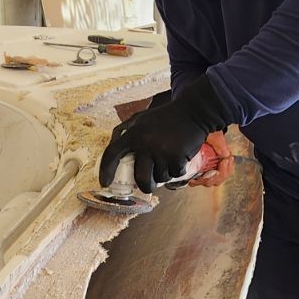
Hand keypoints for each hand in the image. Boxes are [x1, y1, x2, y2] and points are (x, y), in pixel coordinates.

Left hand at [99, 74, 231, 194]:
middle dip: (145, 186)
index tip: (105, 183)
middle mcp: (145, 144)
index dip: (106, 170)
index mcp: (132, 133)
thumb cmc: (165, 117)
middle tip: (148, 184)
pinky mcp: (177, 157)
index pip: (112, 153)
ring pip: (159, 178)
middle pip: (140, 178)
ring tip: (168, 159)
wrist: (192, 111)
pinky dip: (177, 170)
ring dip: (164, 174)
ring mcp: (161, 152)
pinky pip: (174, 174)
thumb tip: (113, 151)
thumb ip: (125, 132)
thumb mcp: (140, 119)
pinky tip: (179, 157)